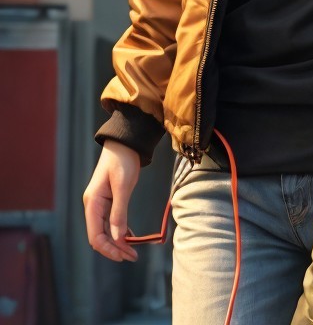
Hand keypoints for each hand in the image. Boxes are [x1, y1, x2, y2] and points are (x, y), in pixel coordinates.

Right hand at [83, 141, 140, 262]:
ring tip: (133, 251)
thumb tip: (118, 237)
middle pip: (100, 236)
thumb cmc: (123, 160)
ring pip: (106, 231)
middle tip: (133, 256)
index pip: (95, 236)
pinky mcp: (109, 201)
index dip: (108, 249)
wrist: (125, 142)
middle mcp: (93, 206)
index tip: (123, 256)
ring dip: (118, 242)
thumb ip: (119, 211)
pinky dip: (120, 231)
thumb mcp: (122, 186)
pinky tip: (130, 236)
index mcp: (92, 203)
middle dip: (115, 248)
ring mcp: (100, 204)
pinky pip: (112, 222)